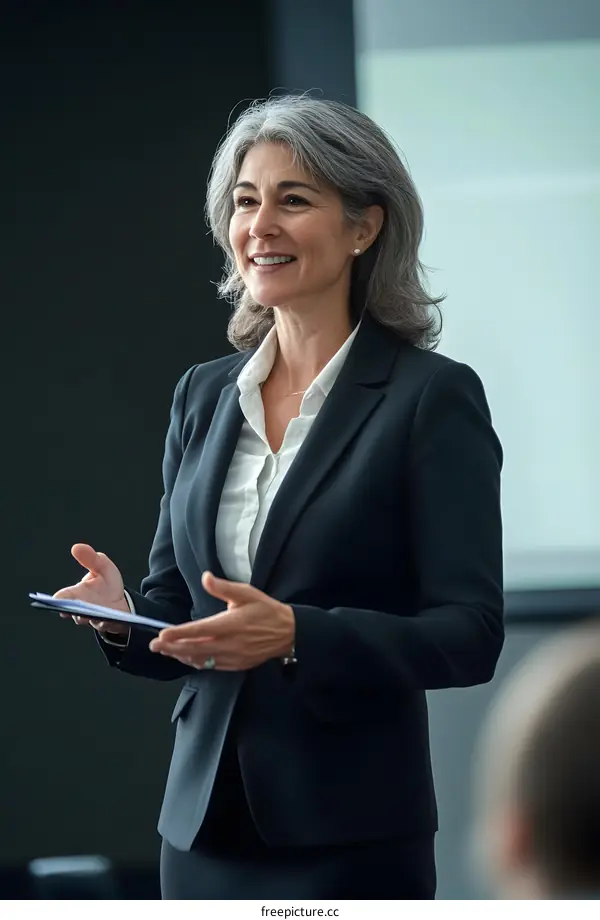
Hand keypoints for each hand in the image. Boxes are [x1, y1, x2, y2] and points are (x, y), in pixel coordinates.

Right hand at [54, 543, 129, 635]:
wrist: (121, 599)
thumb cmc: (106, 582)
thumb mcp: (102, 566)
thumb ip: (90, 558)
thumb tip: (76, 547)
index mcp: (75, 593)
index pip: (63, 598)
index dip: (59, 600)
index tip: (56, 600)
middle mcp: (81, 608)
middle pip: (72, 612)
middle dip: (72, 610)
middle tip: (73, 609)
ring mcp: (92, 617)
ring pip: (87, 620)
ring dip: (87, 617)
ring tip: (91, 613)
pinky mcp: (106, 623)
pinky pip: (104, 625)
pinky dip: (105, 622)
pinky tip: (107, 619)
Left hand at [149, 571, 294, 670]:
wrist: (288, 633)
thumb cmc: (266, 610)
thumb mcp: (247, 593)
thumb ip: (223, 587)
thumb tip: (206, 577)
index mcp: (231, 624)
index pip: (199, 630)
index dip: (179, 634)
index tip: (163, 634)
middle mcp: (230, 643)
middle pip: (195, 649)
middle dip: (173, 648)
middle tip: (155, 646)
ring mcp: (233, 657)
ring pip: (202, 660)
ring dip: (182, 656)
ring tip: (166, 651)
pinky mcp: (236, 665)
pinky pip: (212, 666)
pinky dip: (197, 662)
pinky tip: (187, 658)